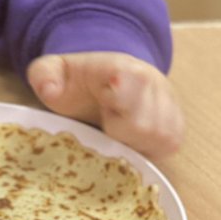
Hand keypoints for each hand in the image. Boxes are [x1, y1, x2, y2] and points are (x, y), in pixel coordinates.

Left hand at [26, 51, 182, 159]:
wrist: (113, 80)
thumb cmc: (81, 81)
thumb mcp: (54, 71)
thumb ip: (43, 74)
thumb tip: (50, 91)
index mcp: (124, 67)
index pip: (128, 83)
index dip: (116, 98)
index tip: (105, 99)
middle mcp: (156, 85)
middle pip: (140, 124)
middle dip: (117, 129)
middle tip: (105, 118)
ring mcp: (171, 109)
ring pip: (152, 141)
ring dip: (129, 141)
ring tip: (116, 124)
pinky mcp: (177, 133)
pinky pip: (161, 152)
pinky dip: (141, 150)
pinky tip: (129, 137)